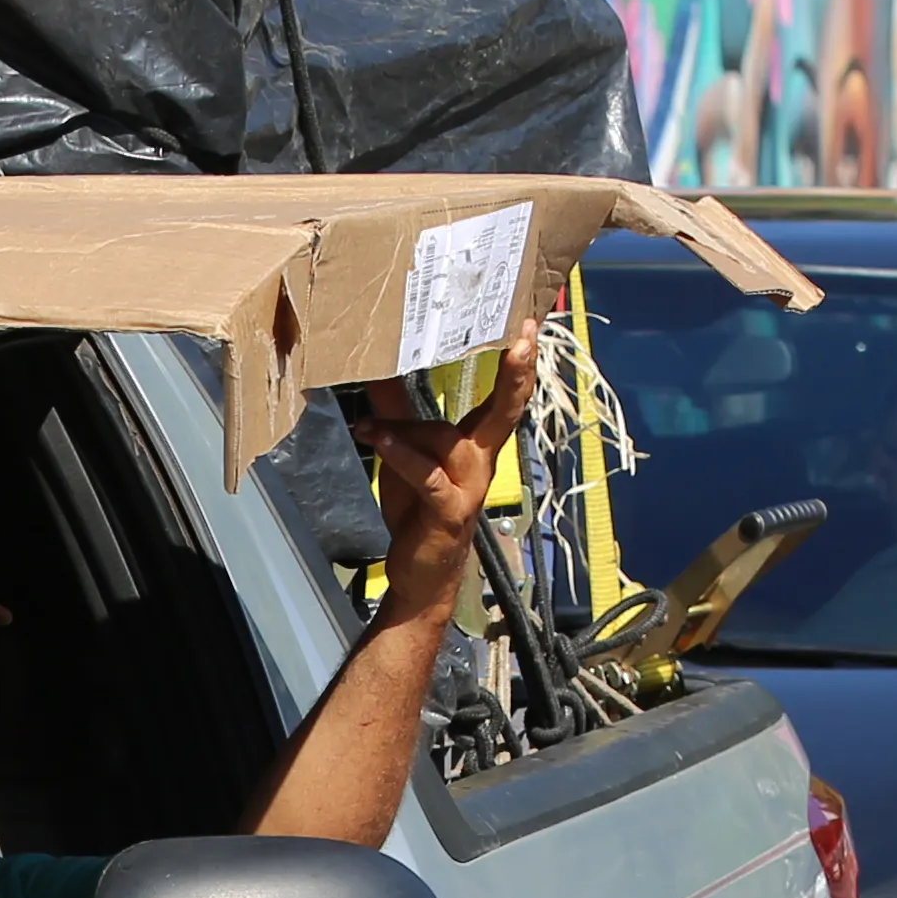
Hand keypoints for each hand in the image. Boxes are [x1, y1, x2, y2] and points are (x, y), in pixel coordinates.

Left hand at [349, 318, 539, 611]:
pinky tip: (377, 440)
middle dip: (516, 374)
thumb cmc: (418, 510)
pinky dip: (402, 455)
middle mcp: (481, 462)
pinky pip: (428, 475)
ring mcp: (469, 488)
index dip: (518, 363)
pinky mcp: (448, 511)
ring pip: (445, 440)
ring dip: (405, 429)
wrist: (420, 574)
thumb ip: (396, 412)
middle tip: (524, 339)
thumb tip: (377, 368)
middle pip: (505, 411)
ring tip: (368, 427)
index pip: (504, 397)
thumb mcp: (404, 453)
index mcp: (477, 445)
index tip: (528, 323)